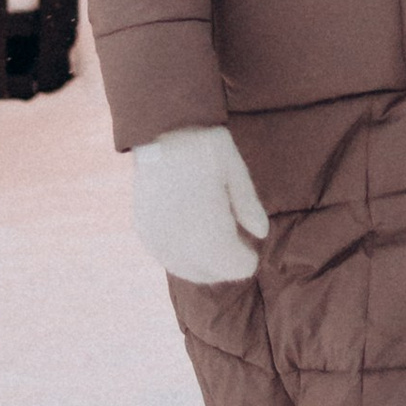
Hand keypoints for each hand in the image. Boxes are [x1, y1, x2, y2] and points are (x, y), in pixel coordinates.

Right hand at [130, 124, 269, 282]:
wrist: (159, 131)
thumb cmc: (203, 148)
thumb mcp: (235, 172)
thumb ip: (249, 206)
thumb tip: (261, 234)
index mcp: (209, 235)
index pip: (235, 267)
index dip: (246, 258)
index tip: (251, 245)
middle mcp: (181, 246)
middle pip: (210, 274)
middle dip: (225, 264)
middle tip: (235, 243)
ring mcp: (158, 240)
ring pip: (185, 269)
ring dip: (202, 263)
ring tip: (214, 240)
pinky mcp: (144, 231)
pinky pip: (165, 256)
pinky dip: (180, 254)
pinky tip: (189, 238)